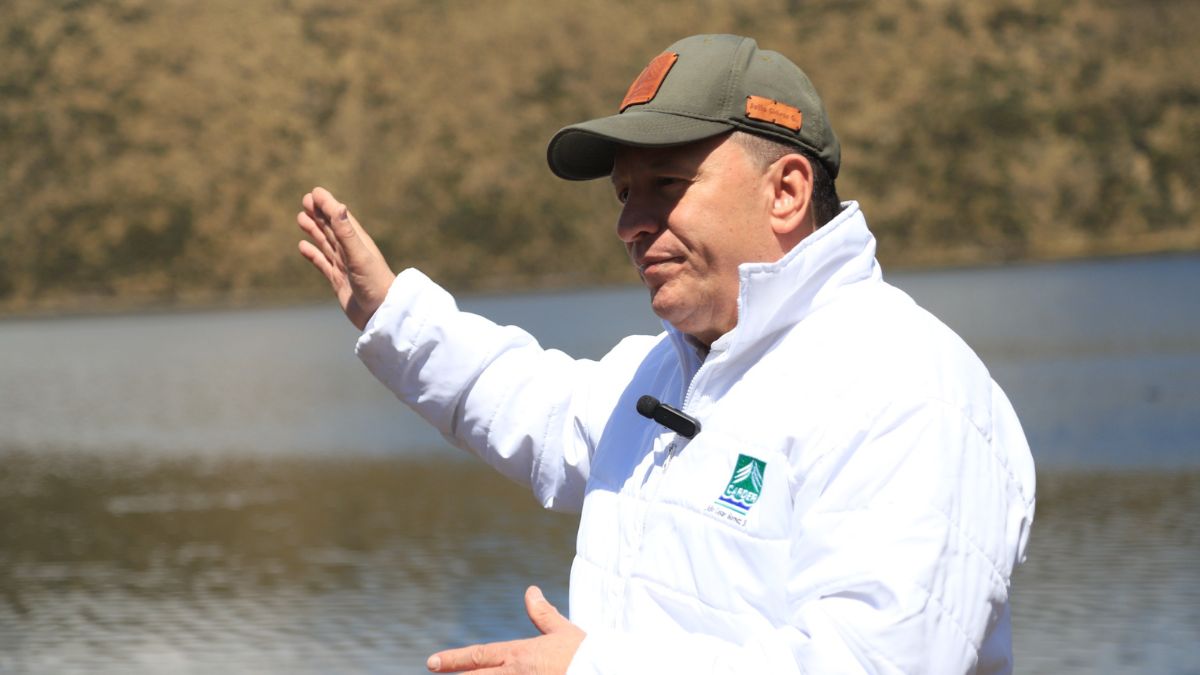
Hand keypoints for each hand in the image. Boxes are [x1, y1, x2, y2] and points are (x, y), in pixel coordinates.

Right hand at [297, 187, 395, 329]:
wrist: (381, 315)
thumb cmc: (375, 284)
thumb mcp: (359, 256)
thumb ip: (347, 233)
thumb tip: (338, 205)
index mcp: (358, 242)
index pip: (340, 218)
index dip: (328, 204)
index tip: (314, 192)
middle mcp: (351, 252)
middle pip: (331, 228)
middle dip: (319, 214)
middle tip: (305, 200)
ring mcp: (344, 266)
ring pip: (325, 243)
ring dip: (314, 230)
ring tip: (301, 218)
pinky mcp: (338, 281)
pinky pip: (322, 263)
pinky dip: (312, 254)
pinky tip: (303, 247)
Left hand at [427, 586, 584, 674]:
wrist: (605, 670)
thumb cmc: (585, 653)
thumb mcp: (563, 631)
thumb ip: (543, 615)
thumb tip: (531, 591)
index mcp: (519, 655)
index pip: (478, 656)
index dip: (453, 659)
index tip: (432, 662)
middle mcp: (515, 674)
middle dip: (455, 674)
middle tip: (434, 670)